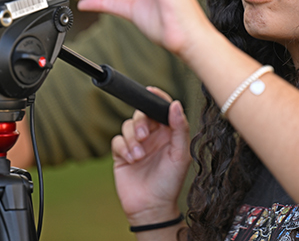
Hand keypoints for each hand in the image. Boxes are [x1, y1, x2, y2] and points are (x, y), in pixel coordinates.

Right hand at [111, 88, 190, 224]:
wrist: (151, 207)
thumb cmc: (170, 183)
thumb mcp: (180, 155)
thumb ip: (180, 128)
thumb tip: (175, 104)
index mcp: (168, 133)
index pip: (161, 109)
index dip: (157, 97)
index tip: (151, 91)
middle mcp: (153, 136)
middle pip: (141, 114)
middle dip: (141, 122)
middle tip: (144, 137)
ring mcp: (136, 144)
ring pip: (128, 126)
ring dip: (132, 139)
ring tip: (139, 156)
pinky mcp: (122, 154)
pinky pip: (117, 141)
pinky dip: (123, 148)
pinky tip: (131, 160)